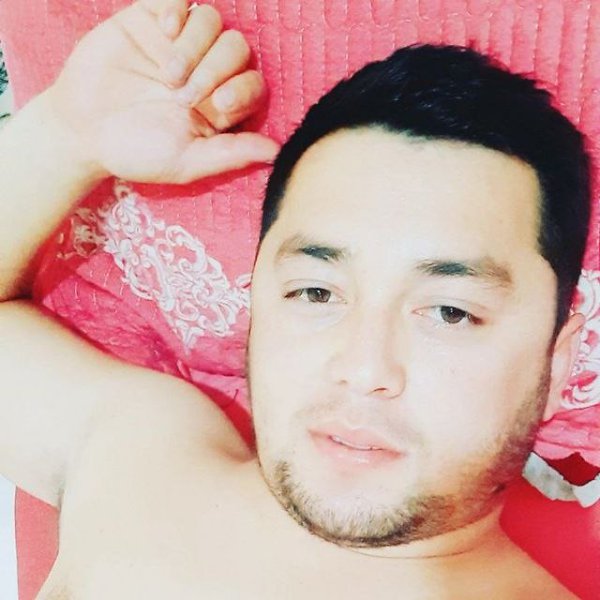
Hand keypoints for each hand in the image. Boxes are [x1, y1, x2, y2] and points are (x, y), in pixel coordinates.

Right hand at [46, 0, 277, 183]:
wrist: (82, 131)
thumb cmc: (137, 152)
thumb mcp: (188, 161)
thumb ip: (232, 154)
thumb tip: (277, 153)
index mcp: (219, 104)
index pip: (253, 83)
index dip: (243, 89)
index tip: (217, 105)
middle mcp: (205, 71)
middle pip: (237, 48)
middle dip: (216, 69)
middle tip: (185, 95)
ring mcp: (179, 43)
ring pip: (211, 19)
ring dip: (195, 46)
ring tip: (168, 75)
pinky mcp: (150, 19)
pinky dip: (178, 7)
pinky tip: (166, 28)